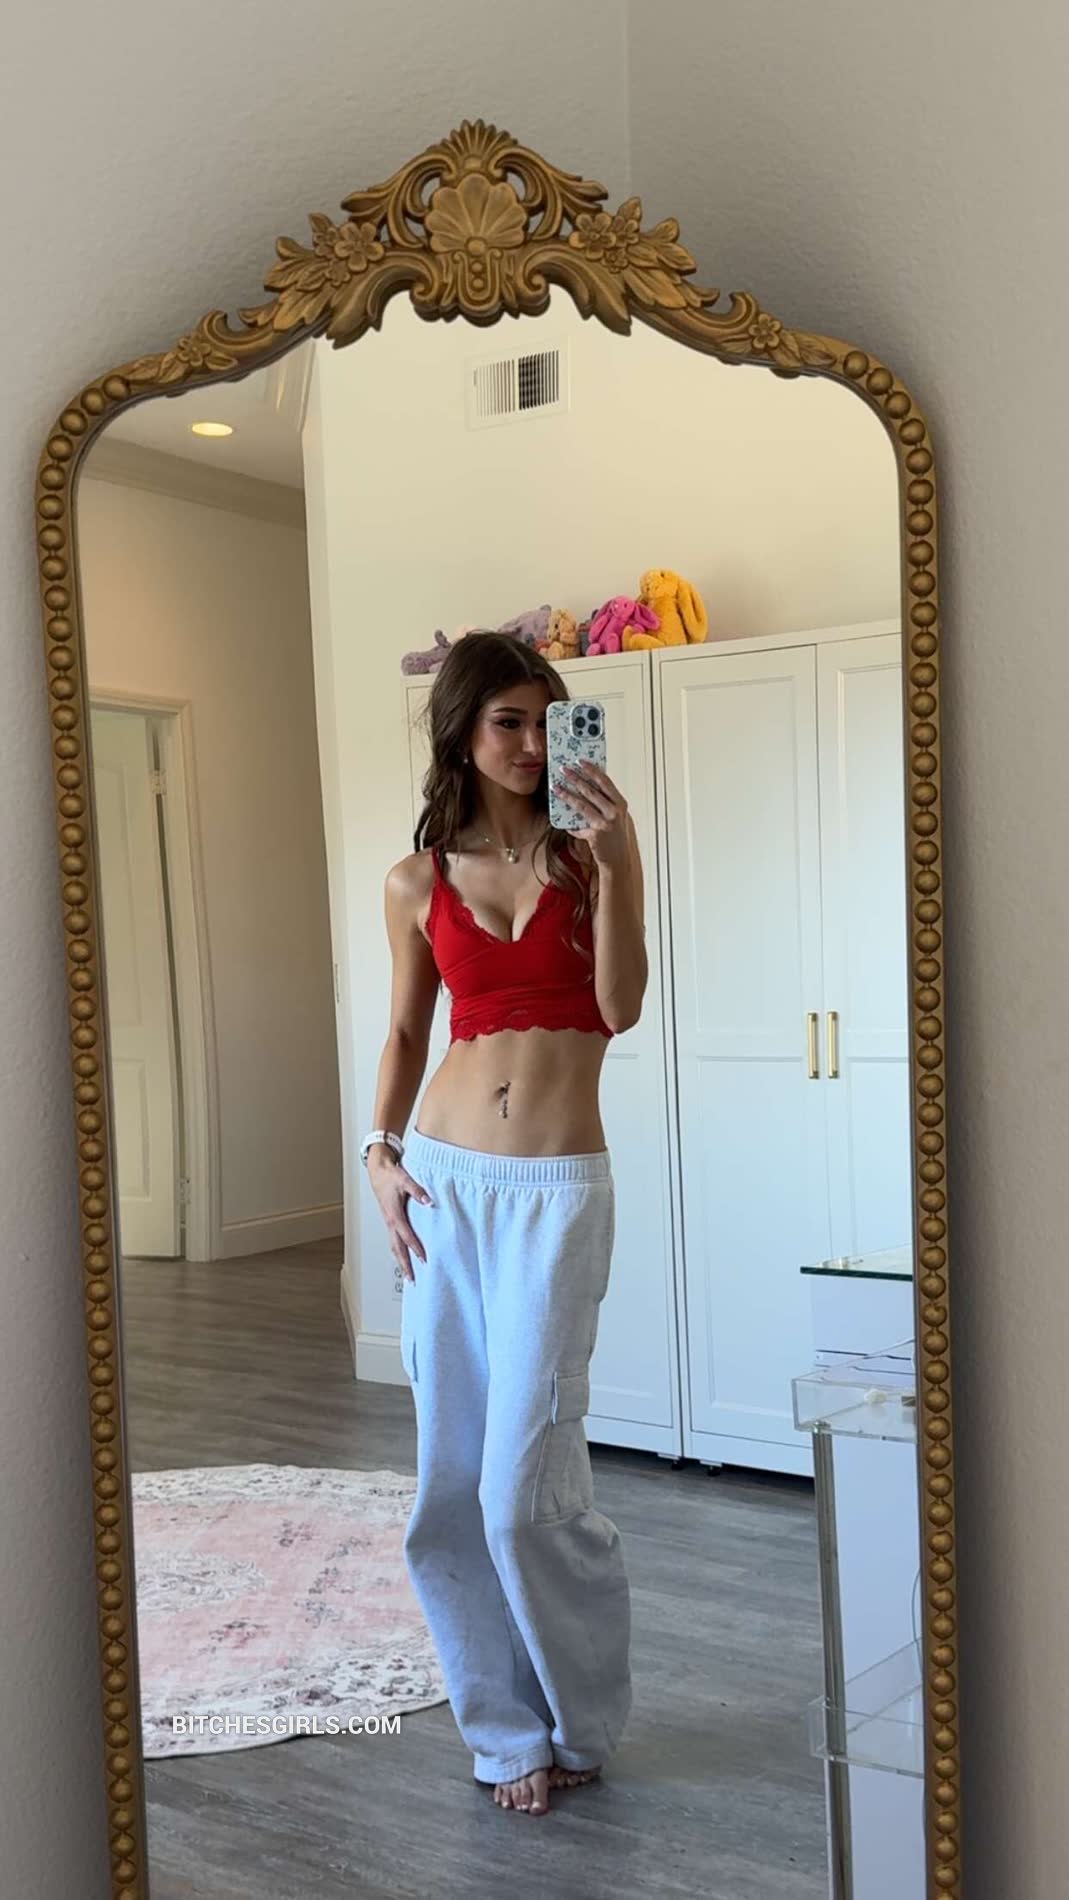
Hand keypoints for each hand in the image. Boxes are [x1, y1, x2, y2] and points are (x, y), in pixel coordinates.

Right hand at [368, 1150, 432, 1282]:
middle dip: (405, 1265)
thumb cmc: (390, 1176)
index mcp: (394, 1214)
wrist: (378, 1171)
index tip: (424, 1259)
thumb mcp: (405, 1180)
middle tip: (412, 1280)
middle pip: (397, 1249)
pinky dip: (399, 1253)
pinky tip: (405, 1258)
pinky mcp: (390, 1222)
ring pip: (394, 1247)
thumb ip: (417, 1191)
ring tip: (409, 1276)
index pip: (406, 1236)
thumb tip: (428, 1201)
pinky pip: (394, 1241)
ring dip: (401, 1262)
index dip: (415, 1248)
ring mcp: (389, 1224)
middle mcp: (390, 1222)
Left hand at [552, 761, 629, 867]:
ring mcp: (605, 823)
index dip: (592, 770)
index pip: (605, 782)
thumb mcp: (616, 816)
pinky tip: (561, 817)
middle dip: (575, 778)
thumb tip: (585, 787)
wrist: (619, 859)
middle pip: (591, 790)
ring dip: (567, 794)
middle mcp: (615, 812)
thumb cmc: (615, 836)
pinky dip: (569, 822)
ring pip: (582, 805)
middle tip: (563, 770)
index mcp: (620, 803)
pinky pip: (577, 825)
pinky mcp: (595, 835)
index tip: (580, 761)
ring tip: (556, 787)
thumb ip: (605, 803)